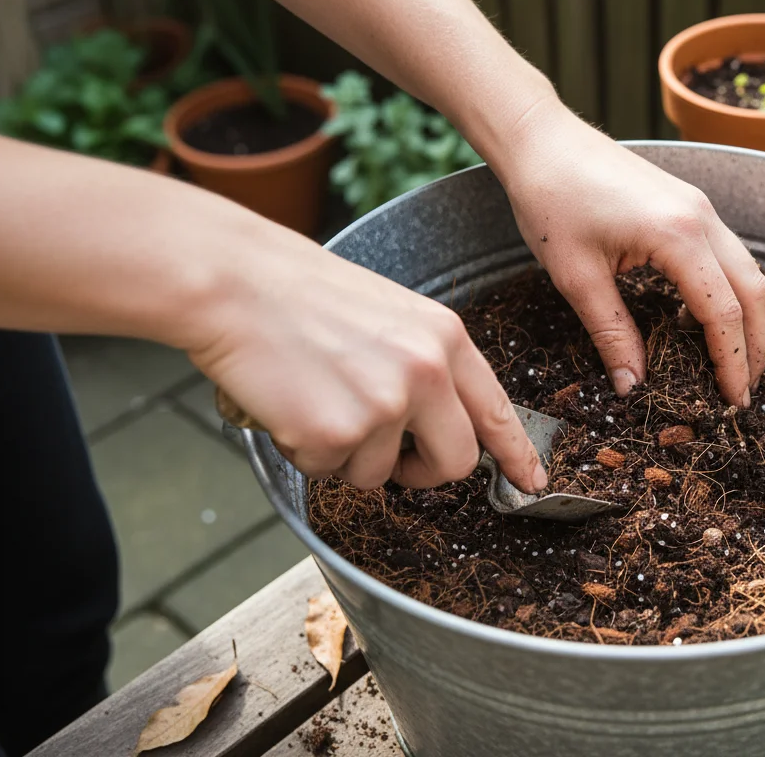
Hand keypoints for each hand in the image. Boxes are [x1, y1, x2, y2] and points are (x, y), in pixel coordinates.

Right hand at [187, 234, 545, 492]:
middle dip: (423, 474)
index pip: (497, 410)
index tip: (530, 482)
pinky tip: (288, 405)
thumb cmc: (302, 295)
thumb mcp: (392, 316)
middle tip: (390, 460)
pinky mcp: (335, 434)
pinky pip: (328, 470)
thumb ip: (426, 366)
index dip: (515, 454)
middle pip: (455, 462)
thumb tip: (438, 425)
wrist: (234, 282)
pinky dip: (304, 451)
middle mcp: (426, 373)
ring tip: (315, 399)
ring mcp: (384, 405)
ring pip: (379, 474)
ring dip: (346, 455)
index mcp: (446, 339)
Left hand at [496, 103, 764, 406]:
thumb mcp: (576, 278)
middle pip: (753, 292)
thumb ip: (611, 334)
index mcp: (678, 235)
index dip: (732, 362)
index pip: (723, 312)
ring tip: (732, 362)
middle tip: (742, 392)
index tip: (732, 401)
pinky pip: (727, 255)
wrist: (542, 140)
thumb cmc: (551, 200)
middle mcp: (703, 218)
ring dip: (747, 318)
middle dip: (754, 346)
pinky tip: (703, 319)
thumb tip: (633, 385)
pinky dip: (729, 292)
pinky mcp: (691, 204)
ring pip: (747, 271)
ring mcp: (701, 207)